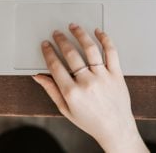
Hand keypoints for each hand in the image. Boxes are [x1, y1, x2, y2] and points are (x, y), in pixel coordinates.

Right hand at [32, 24, 147, 152]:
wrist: (115, 128)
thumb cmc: (91, 121)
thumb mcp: (65, 109)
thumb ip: (51, 90)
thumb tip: (39, 76)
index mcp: (72, 93)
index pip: (56, 66)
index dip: (48, 52)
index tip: (46, 45)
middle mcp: (87, 82)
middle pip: (71, 54)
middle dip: (61, 40)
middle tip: (57, 34)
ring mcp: (103, 77)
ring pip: (90, 49)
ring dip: (80, 34)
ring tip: (74, 27)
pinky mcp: (116, 74)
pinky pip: (111, 52)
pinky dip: (105, 39)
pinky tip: (98, 32)